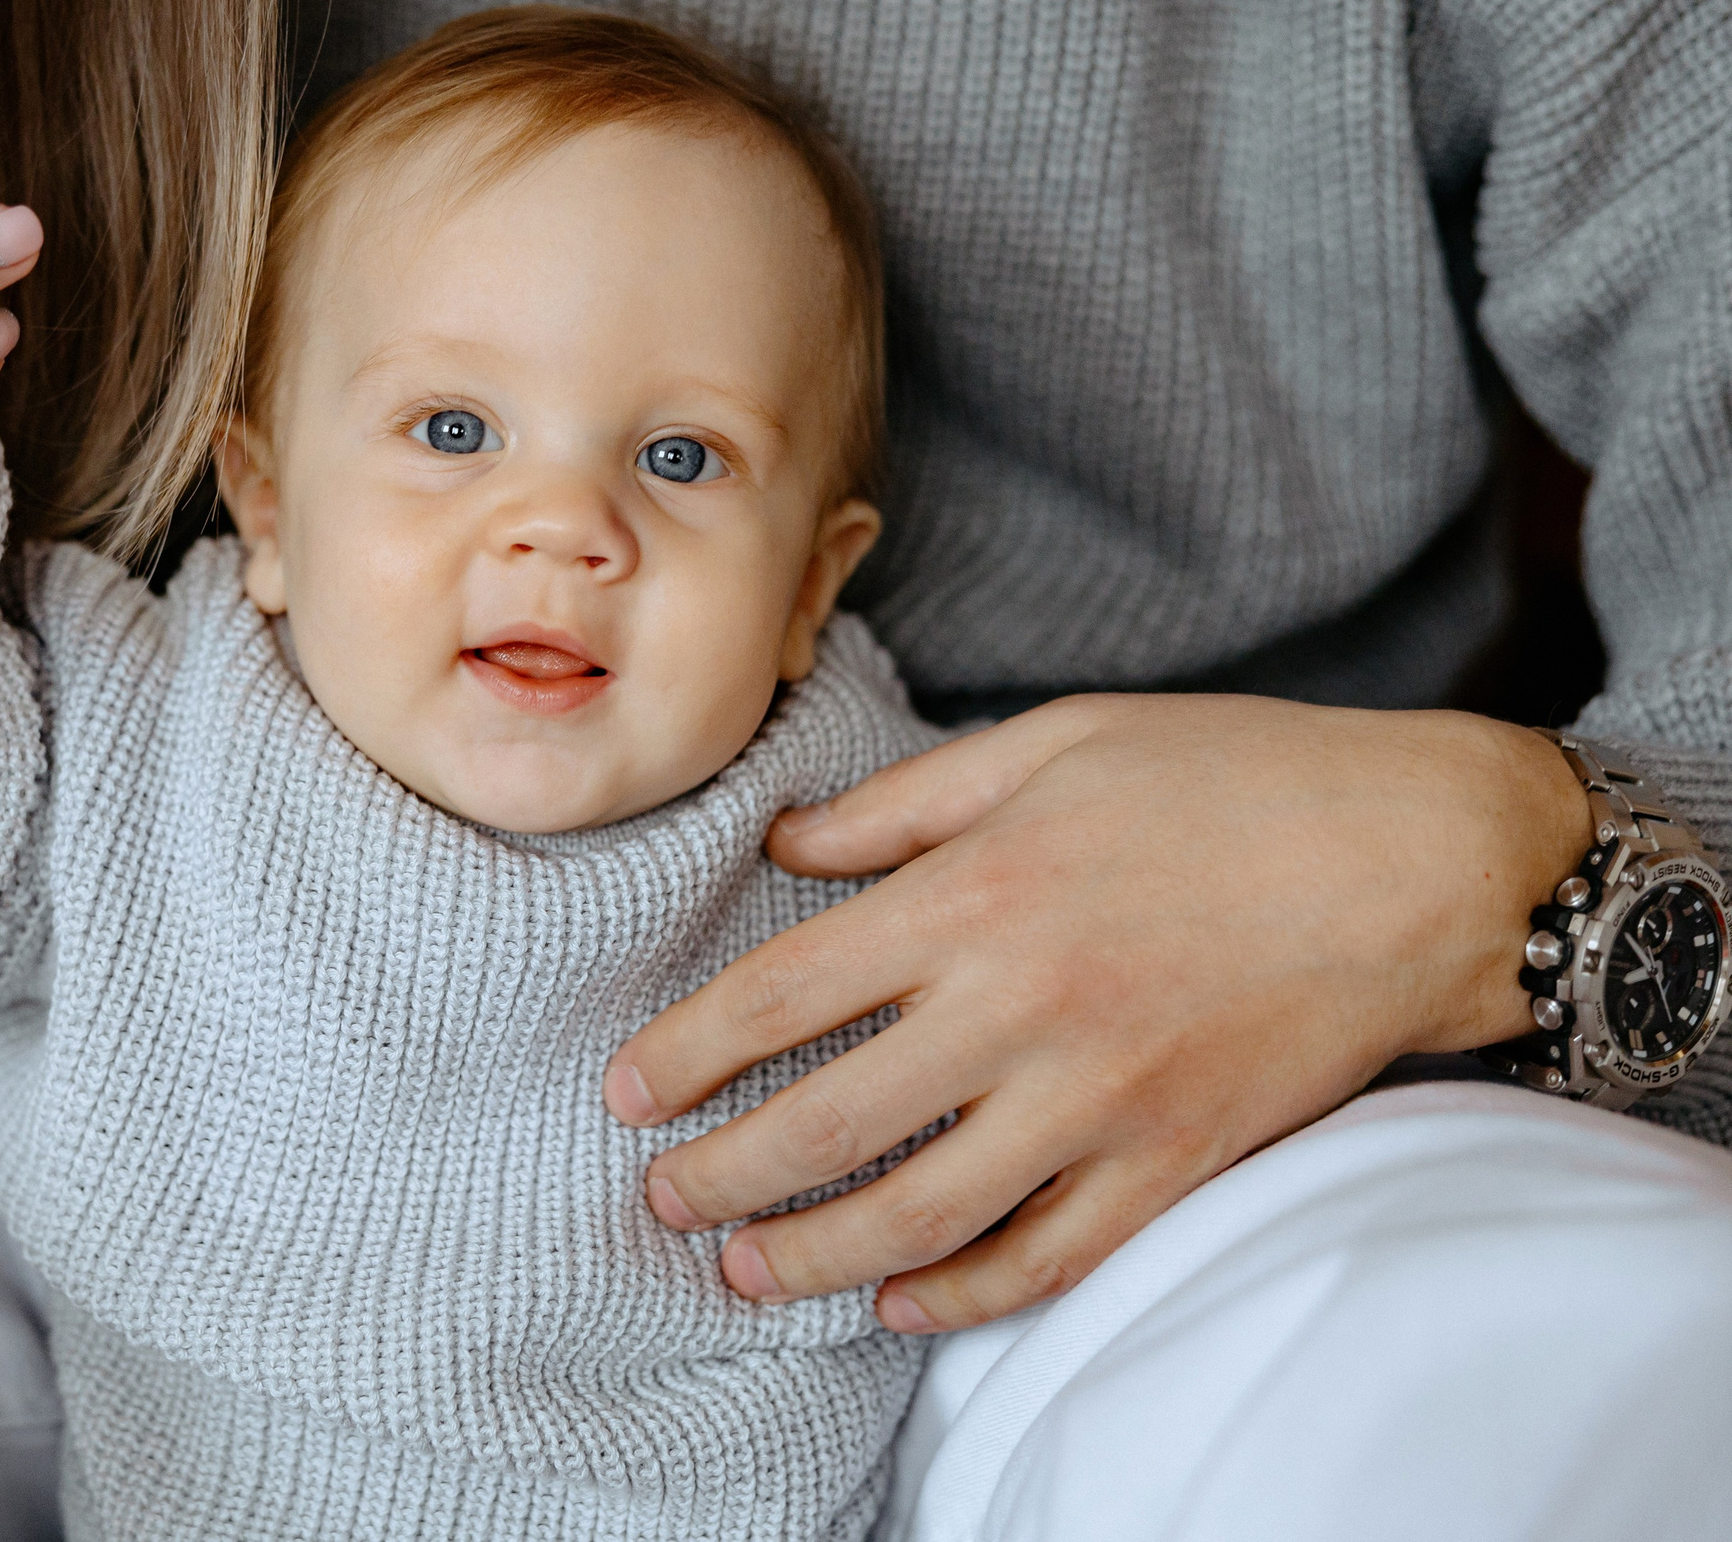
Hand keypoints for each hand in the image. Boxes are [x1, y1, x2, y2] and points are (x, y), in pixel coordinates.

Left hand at [605, 694, 1585, 1331]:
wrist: (1421, 855)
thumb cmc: (1231, 775)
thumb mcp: (1051, 743)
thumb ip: (904, 802)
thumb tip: (788, 842)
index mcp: (972, 898)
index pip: (778, 997)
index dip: (682, 1054)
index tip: (624, 1093)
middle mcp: (1019, 1011)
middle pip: (824, 1124)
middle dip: (720, 1177)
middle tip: (662, 1200)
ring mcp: (1098, 1100)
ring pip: (918, 1215)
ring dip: (810, 1256)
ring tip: (743, 1272)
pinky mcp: (1173, 1162)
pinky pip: (1047, 1258)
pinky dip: (961, 1294)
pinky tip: (897, 1302)